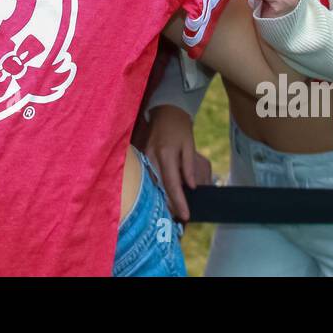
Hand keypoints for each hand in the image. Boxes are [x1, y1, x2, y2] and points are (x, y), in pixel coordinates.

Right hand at [144, 106, 211, 222]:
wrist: (165, 112)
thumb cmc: (180, 128)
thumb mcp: (189, 145)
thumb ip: (189, 166)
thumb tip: (190, 187)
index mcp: (166, 154)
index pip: (172, 183)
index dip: (179, 201)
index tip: (186, 216)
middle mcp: (152, 158)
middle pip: (159, 188)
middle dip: (169, 205)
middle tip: (179, 221)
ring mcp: (144, 158)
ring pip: (152, 185)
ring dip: (161, 199)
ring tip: (172, 213)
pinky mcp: (141, 158)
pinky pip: (149, 178)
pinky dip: (156, 189)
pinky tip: (162, 198)